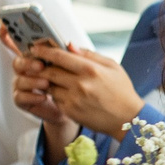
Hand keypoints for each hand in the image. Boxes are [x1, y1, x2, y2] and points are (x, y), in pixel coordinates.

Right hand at [0, 27, 79, 155]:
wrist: (75, 107)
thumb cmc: (73, 83)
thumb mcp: (74, 66)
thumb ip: (69, 55)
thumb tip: (69, 43)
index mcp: (37, 56)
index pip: (18, 42)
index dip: (8, 33)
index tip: (4, 26)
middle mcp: (27, 69)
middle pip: (17, 61)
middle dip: (27, 62)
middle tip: (40, 65)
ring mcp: (23, 84)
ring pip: (19, 79)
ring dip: (32, 81)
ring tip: (46, 84)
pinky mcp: (24, 100)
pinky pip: (20, 97)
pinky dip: (31, 96)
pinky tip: (43, 97)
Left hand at [26, 42, 144, 137]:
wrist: (127, 119)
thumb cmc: (122, 91)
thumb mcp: (112, 66)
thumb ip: (90, 54)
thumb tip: (70, 46)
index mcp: (91, 70)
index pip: (60, 57)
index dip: (44, 51)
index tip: (36, 48)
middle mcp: (80, 84)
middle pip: (49, 71)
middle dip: (41, 66)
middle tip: (38, 63)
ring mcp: (74, 99)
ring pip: (49, 86)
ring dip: (48, 81)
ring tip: (53, 78)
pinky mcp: (70, 111)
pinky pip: (55, 98)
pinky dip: (56, 93)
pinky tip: (64, 91)